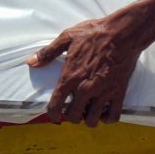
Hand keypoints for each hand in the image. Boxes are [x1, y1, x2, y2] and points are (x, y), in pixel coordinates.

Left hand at [27, 15, 145, 126]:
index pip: (56, 105)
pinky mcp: (119, 92)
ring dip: (87, 118)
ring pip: (92, 120)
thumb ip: (48, 53)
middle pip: (73, 116)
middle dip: (70, 115)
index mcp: (70, 77)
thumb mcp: (67, 38)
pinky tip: (103, 111)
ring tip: (86, 110)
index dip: (52, 113)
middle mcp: (85, 89)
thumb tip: (31, 62)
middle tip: (71, 108)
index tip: (54, 114)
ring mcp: (103, 92)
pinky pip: (113, 116)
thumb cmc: (95, 34)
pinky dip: (107, 118)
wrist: (123, 33)